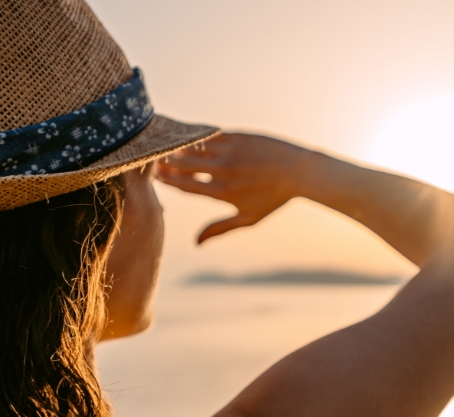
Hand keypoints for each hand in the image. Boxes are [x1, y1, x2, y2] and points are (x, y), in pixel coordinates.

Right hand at [157, 133, 312, 243]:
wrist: (299, 172)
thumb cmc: (273, 199)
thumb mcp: (247, 219)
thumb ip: (219, 229)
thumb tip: (196, 244)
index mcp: (222, 193)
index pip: (186, 186)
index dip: (168, 180)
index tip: (156, 176)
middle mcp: (223, 171)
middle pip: (184, 165)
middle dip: (167, 162)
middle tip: (154, 159)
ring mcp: (230, 152)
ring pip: (195, 148)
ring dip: (178, 148)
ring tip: (167, 147)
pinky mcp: (238, 137)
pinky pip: (209, 135)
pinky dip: (196, 136)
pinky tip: (187, 136)